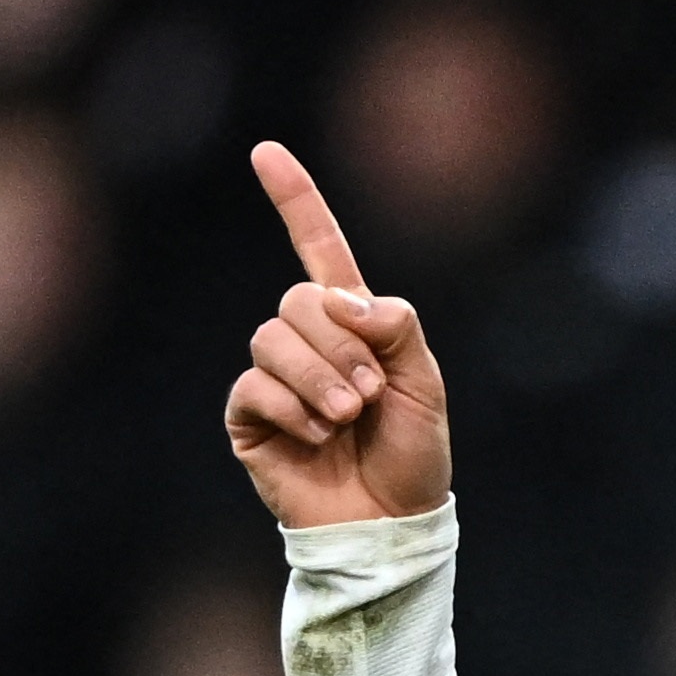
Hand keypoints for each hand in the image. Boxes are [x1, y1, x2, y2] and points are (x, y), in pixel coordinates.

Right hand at [222, 139, 450, 527]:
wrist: (391, 524)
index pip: (317, 248)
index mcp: (350, 323)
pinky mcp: (250, 418)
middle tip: (370, 394)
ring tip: (348, 417)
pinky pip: (254, 386)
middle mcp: (306, 342)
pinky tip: (319, 435)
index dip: (295, 200)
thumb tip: (344, 299)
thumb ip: (396, 328)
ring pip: (272, 338)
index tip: (266, 151)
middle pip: (298, 299)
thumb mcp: (425, 383)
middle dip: (339, 344)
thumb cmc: (412, 456)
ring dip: (319, 378)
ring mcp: (274, 379)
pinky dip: (294, 408)